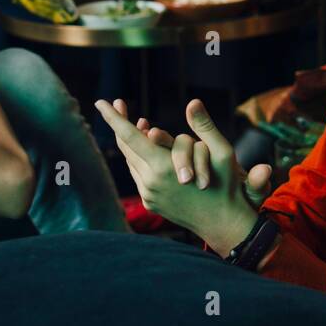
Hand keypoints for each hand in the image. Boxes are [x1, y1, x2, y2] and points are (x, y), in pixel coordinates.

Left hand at [94, 97, 265, 253]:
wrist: (222, 223)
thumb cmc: (225, 184)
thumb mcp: (221, 151)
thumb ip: (204, 125)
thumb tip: (193, 102)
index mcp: (164, 168)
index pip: (130, 137)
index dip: (114, 118)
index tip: (100, 102)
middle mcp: (150, 182)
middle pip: (127, 147)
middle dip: (121, 124)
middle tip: (121, 103)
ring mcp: (148, 195)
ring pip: (132, 161)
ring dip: (134, 142)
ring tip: (144, 125)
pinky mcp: (150, 203)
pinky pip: (139, 175)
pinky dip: (141, 159)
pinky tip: (152, 150)